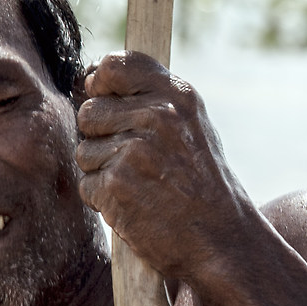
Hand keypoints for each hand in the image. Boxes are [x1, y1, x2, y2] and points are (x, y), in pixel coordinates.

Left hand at [74, 52, 253, 280]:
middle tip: (136, 163)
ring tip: (140, 186)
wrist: (222, 240)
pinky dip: (105, 202)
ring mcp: (135, 150)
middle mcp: (157, 116)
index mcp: (177, 95)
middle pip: (89, 111)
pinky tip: (136, 207)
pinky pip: (87, 185)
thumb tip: (93, 78)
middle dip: (101, 138)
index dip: (100, 82)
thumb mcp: (192, 127)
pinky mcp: (116, 185)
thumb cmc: (204, 186)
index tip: (104, 98)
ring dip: (103, 173)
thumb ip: (151, 99)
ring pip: (85, 151)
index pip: (115, 64)